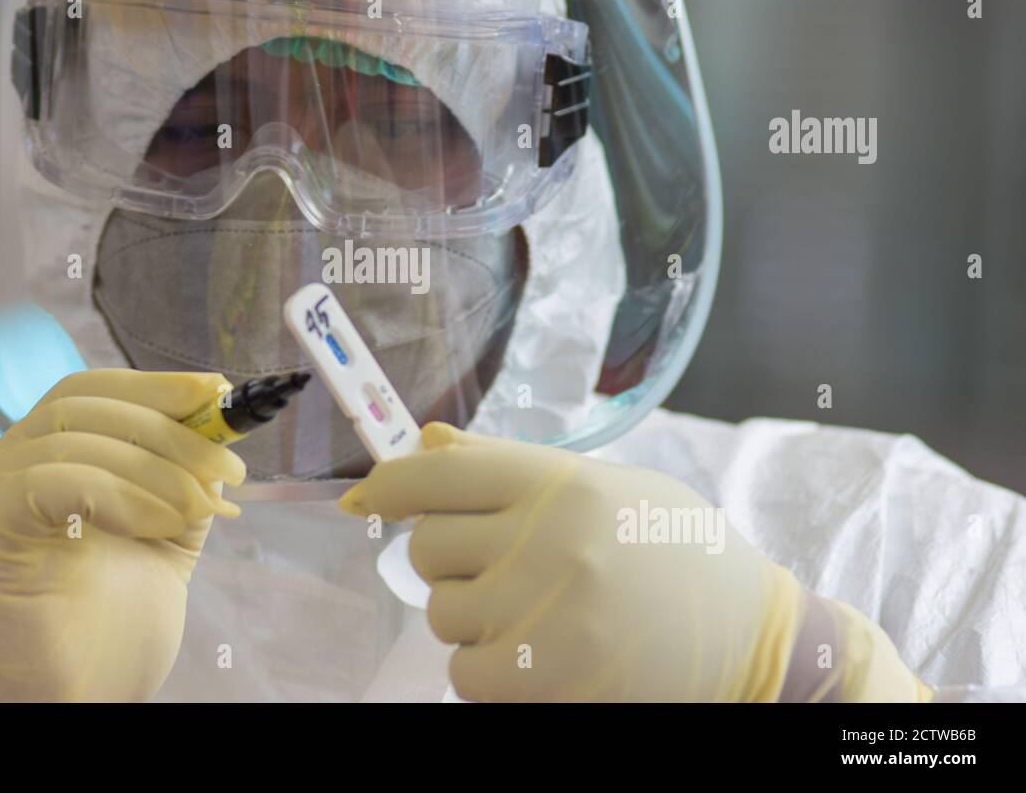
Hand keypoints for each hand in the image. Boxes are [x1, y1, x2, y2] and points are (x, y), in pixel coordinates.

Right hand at [0, 370, 243, 700]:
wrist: (55, 716)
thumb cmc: (98, 647)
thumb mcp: (159, 553)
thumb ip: (176, 494)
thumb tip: (218, 441)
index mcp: (41, 466)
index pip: (90, 394)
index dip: (156, 386)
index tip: (219, 393)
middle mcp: (1, 470)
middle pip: (83, 404)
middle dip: (169, 428)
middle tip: (228, 467)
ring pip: (73, 436)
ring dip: (157, 466)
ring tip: (206, 505)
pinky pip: (48, 479)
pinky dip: (117, 491)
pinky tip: (161, 523)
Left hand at [339, 423, 928, 702]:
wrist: (755, 636)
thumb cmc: (672, 549)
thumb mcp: (602, 487)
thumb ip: (509, 466)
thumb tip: (422, 444)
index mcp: (559, 483)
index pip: (438, 473)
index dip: (389, 483)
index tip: (367, 496)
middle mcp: (548, 541)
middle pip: (426, 546)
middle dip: (447, 559)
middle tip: (495, 565)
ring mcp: (549, 613)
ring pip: (442, 614)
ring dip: (468, 617)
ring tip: (528, 611)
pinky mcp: (554, 677)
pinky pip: (466, 674)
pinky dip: (486, 671)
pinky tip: (530, 655)